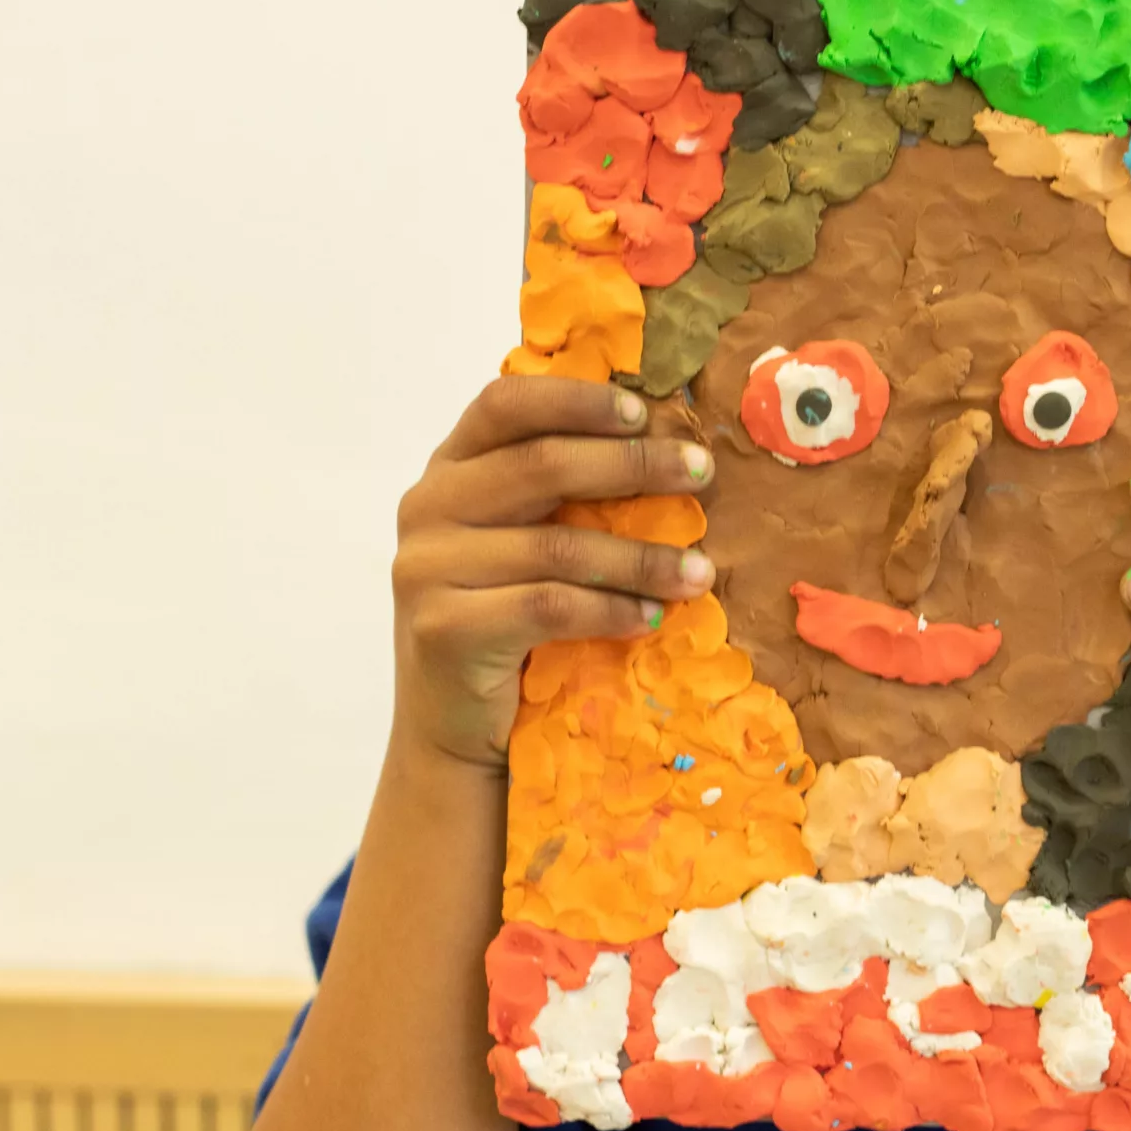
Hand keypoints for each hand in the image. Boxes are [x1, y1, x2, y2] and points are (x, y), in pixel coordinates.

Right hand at [392, 374, 714, 768]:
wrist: (455, 730)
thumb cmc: (506, 627)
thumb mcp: (522, 544)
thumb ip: (557, 495)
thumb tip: (667, 450)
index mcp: (449, 470)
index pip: (505, 404)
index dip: (577, 400)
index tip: (647, 412)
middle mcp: (428, 507)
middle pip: (542, 464)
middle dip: (633, 464)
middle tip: (702, 474)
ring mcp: (428, 568)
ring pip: (556, 545)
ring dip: (642, 557)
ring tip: (699, 573)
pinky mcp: (445, 628)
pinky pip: (549, 606)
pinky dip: (611, 610)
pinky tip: (651, 618)